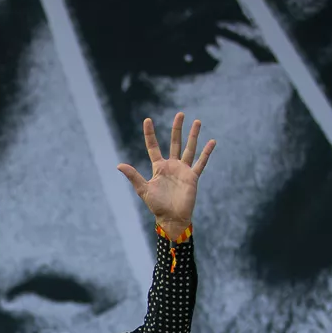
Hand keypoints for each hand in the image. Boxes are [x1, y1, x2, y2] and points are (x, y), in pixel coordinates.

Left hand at [117, 112, 214, 235]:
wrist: (172, 218)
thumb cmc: (156, 206)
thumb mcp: (143, 189)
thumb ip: (133, 176)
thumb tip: (119, 165)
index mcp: (159, 167)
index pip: (153, 147)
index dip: (150, 134)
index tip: (147, 120)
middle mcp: (172, 166)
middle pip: (175, 143)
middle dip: (177, 128)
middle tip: (180, 114)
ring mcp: (183, 170)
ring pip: (189, 148)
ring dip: (193, 135)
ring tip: (197, 121)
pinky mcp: (193, 177)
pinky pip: (201, 162)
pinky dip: (206, 152)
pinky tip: (212, 141)